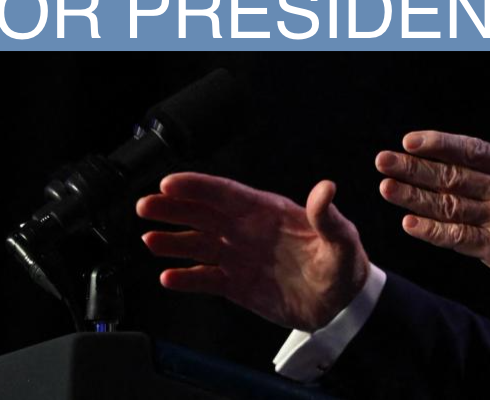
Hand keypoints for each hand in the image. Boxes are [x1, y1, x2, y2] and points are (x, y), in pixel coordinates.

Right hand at [136, 173, 368, 331]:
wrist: (344, 306)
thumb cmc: (345, 265)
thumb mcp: (341, 239)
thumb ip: (327, 217)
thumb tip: (326, 189)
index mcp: (269, 212)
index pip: (227, 194)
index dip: (198, 187)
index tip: (170, 183)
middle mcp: (248, 231)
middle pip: (203, 215)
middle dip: (173, 209)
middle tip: (145, 205)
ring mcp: (240, 257)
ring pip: (199, 245)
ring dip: (173, 241)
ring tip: (148, 238)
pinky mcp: (238, 285)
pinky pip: (206, 279)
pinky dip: (187, 279)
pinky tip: (168, 276)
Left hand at [375, 116, 489, 316]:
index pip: (473, 149)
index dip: (440, 143)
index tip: (409, 140)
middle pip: (454, 175)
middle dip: (415, 167)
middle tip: (383, 160)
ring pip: (451, 205)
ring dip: (415, 197)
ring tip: (387, 187)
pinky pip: (460, 238)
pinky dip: (434, 232)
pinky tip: (410, 225)